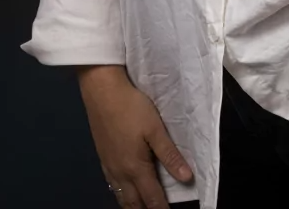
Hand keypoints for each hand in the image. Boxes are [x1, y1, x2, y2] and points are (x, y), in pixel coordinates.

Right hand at [77, 65, 192, 207]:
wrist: (101, 91)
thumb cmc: (131, 107)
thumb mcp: (155, 129)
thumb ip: (169, 154)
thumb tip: (186, 178)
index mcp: (135, 167)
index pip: (152, 198)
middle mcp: (120, 172)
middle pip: (133, 203)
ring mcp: (109, 166)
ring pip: (121, 196)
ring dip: (133, 206)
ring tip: (142, 207)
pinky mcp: (102, 157)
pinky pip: (113, 185)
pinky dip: (121, 195)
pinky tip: (125, 190)